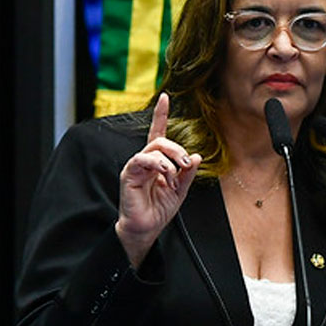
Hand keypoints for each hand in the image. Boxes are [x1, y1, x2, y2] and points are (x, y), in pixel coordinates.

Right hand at [115, 93, 200, 267]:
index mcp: (157, 161)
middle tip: (185, 162)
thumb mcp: (180, 190)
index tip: (165, 97)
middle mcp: (145, 160)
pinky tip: (164, 173)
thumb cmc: (159, 209)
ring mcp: (136, 166)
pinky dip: (156, 163)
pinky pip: (141, 159)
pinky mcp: (129, 174)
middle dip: (176, 148)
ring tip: (174, 172)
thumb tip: (196, 156)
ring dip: (169, 157)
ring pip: (153, 147)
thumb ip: (187, 173)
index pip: (158, 133)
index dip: (161, 115)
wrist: (146, 228)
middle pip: (160, 140)